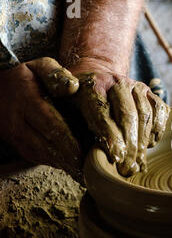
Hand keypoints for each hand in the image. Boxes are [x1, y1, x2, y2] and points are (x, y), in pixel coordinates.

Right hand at [0, 57, 81, 179]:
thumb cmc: (27, 75)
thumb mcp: (41, 66)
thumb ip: (57, 74)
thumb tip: (73, 87)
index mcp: (27, 100)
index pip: (50, 124)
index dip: (68, 141)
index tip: (85, 153)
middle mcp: (17, 121)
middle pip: (46, 144)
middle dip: (69, 159)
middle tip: (90, 169)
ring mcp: (14, 134)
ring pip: (40, 154)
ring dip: (62, 164)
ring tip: (85, 171)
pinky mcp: (16, 143)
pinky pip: (35, 157)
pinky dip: (54, 163)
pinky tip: (71, 166)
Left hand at [68, 58, 169, 176]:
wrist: (95, 78)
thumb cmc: (76, 102)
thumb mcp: (61, 107)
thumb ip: (62, 125)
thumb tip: (76, 146)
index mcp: (91, 85)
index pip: (102, 114)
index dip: (110, 138)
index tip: (115, 159)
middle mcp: (115, 82)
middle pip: (128, 116)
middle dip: (129, 146)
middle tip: (127, 169)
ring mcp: (135, 86)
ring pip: (145, 115)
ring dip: (143, 142)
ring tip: (138, 163)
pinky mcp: (149, 91)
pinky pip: (159, 110)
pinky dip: (157, 128)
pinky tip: (150, 145)